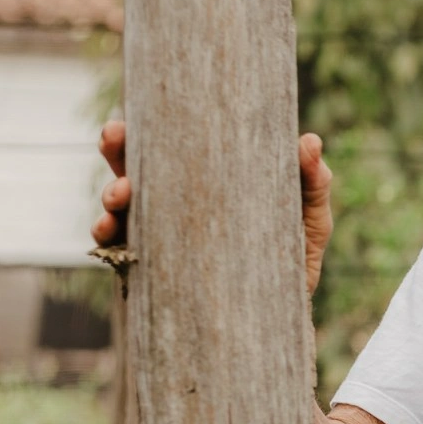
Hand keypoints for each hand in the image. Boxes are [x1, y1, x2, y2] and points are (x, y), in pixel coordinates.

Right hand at [92, 121, 335, 293]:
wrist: (289, 309)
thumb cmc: (296, 252)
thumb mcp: (310, 215)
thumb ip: (313, 181)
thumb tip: (310, 140)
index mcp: (205, 181)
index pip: (168, 147)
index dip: (144, 127)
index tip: (132, 114)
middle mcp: (174, 205)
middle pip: (132, 168)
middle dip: (116, 150)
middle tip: (114, 136)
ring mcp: (162, 237)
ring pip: (120, 208)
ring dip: (110, 196)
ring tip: (119, 195)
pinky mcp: (157, 270)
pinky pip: (121, 252)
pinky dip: (109, 240)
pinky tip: (110, 234)